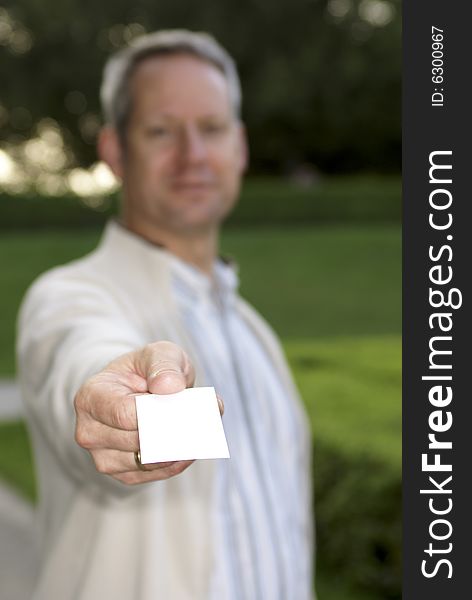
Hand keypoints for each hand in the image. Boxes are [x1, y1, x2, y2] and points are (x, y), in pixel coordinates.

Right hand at [74, 341, 216, 484]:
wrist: (138, 390)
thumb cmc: (145, 370)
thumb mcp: (157, 353)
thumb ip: (164, 364)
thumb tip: (170, 387)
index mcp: (91, 397)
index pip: (125, 414)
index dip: (158, 411)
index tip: (184, 403)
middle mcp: (89, 432)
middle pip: (138, 440)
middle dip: (173, 429)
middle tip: (203, 418)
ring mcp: (103, 457)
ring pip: (149, 461)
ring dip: (179, 447)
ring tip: (201, 429)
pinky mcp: (123, 474)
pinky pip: (155, 474)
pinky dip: (178, 461)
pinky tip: (192, 445)